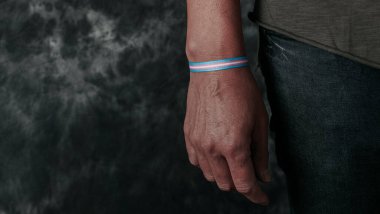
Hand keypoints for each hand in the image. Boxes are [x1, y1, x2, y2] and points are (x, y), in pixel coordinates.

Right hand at [183, 68, 270, 204]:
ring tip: (234, 160)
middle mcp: (212, 149)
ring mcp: (197, 142)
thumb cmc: (242, 90)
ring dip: (224, 175)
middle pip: (226, 184)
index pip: (244, 184)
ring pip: (210, 175)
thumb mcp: (259, 121)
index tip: (263, 198)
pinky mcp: (188, 135)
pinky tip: (217, 153)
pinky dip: (208, 164)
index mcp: (233, 146)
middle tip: (251, 174)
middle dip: (241, 184)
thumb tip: (263, 176)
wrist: (215, 67)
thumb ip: (261, 153)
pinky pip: (196, 161)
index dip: (256, 196)